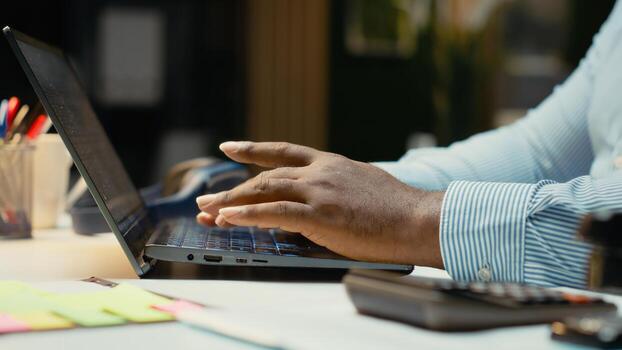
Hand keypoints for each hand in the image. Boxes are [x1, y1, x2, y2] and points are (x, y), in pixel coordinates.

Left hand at [196, 141, 443, 267]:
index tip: (230, 147)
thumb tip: (326, 198)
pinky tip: (228, 217)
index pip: (284, 151)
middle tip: (207, 199)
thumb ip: (339, 186)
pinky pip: (274, 212)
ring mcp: (319, 191)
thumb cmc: (398, 208)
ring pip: (265, 192)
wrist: (418, 219)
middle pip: (266, 176)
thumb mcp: (364, 184)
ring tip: (208, 211)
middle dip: (234, 189)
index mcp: (331, 163)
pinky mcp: (320, 215)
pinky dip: (247, 214)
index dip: (253, 149)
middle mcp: (320, 171)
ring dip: (232, 202)